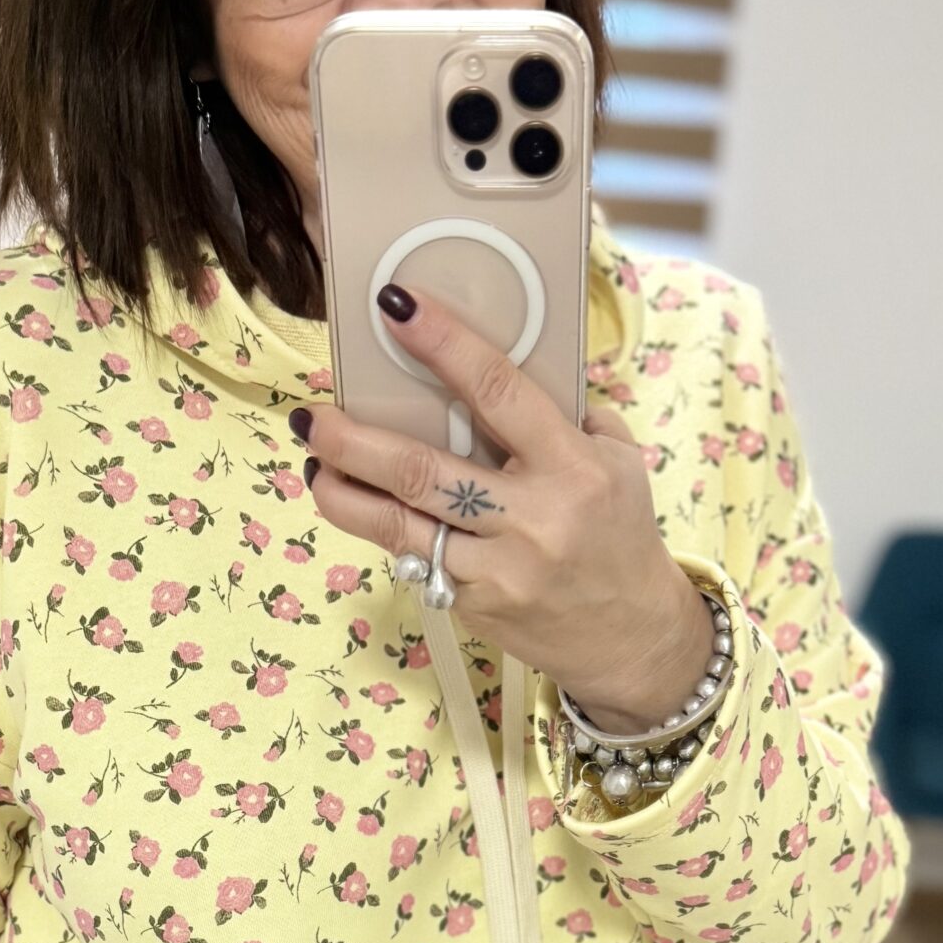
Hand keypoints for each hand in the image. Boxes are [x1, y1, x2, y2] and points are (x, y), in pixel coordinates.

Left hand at [299, 280, 713, 732]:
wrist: (631, 636)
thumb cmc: (618, 534)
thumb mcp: (617, 462)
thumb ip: (566, 416)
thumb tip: (497, 366)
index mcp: (574, 465)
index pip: (498, 392)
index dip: (444, 344)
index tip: (396, 306)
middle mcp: (534, 517)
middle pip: (423, 471)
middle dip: (355, 441)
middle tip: (311, 414)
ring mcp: (499, 568)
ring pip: (400, 524)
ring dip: (342, 491)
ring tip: (311, 460)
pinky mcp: (474, 604)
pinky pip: (416, 558)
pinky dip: (380, 528)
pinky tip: (355, 504)